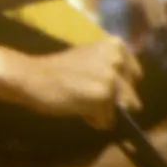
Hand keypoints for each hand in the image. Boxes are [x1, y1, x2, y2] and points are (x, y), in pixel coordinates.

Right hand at [0, 21, 139, 126]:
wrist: (32, 77)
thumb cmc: (57, 69)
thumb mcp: (90, 58)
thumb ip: (110, 69)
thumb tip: (129, 98)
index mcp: (117, 45)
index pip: (135, 76)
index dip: (120, 87)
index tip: (101, 88)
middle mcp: (118, 58)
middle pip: (131, 95)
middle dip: (114, 102)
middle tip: (87, 97)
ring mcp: (112, 78)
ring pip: (121, 108)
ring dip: (104, 112)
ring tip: (82, 103)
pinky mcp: (104, 96)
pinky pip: (108, 120)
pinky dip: (95, 120)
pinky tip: (78, 109)